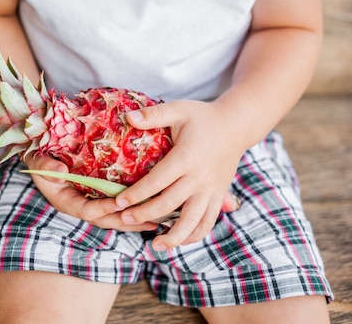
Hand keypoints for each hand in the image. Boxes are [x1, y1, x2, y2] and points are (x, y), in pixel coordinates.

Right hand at [25, 154, 158, 231]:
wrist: (41, 159)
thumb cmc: (39, 161)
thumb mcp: (38, 163)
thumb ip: (46, 167)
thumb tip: (59, 171)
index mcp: (67, 202)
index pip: (88, 210)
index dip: (104, 209)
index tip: (120, 205)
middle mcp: (81, 207)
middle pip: (107, 220)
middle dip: (128, 222)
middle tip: (150, 221)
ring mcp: (91, 205)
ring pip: (115, 218)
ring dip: (136, 220)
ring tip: (159, 220)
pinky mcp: (99, 200)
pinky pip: (118, 209)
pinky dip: (134, 210)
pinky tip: (153, 208)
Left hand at [115, 100, 245, 250]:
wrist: (237, 124)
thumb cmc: (202, 116)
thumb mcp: (178, 109)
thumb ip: (152, 115)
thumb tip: (126, 117)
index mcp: (187, 157)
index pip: (157, 181)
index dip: (136, 194)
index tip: (118, 202)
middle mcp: (200, 177)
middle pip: (169, 204)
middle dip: (144, 214)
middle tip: (123, 220)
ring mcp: (211, 189)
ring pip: (193, 221)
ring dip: (174, 236)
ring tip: (155, 246)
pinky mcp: (219, 196)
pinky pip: (208, 221)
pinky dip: (195, 234)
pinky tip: (180, 241)